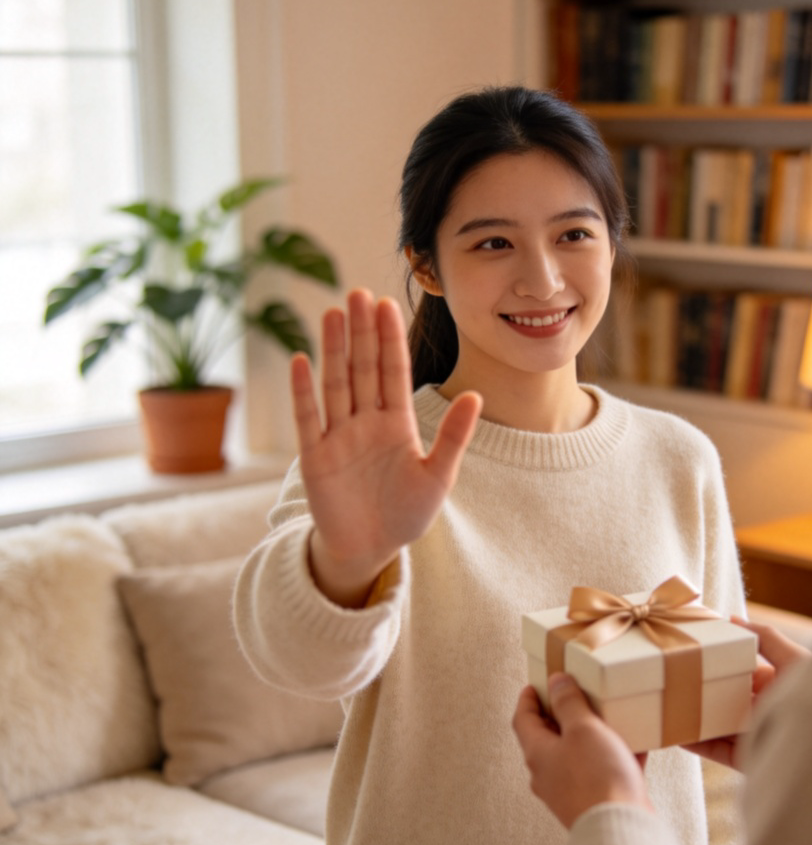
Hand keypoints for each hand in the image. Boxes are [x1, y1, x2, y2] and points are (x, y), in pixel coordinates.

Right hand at [291, 288, 480, 606]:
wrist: (371, 550)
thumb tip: (477, 395)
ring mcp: (338, 437)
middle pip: (362, 369)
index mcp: (396, 423)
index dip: (389, 339)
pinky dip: (304, 392)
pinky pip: (309, 420)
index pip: (393, 372)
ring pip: (335, 385)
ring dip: (333, 350)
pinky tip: (301, 360)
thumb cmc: (406, 514)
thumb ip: (454, 436)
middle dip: (361, 332)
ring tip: (333, 313)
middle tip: (357, 293)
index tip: (387, 304)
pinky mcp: (315, 458)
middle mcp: (366, 422)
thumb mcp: (437, 476)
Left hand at [512, 673, 652, 829]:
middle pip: (548, 738)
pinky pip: (601, 772)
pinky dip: (613, 756)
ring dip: (589, 735)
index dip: (528, 698)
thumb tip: (556, 682)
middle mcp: (548, 775)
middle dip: (560, 714)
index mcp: (538, 754)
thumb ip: (568, 702)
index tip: (536, 684)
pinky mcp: (594, 802)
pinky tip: (636, 745)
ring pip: (576, 754)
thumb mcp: (583, 728)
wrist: (621, 830)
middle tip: (574, 694)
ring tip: (607, 716)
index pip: (523, 720)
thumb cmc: (597, 778)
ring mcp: (570, 792)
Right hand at [682, 616, 811, 769]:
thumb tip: (733, 619)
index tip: (691, 653)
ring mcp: (755, 736)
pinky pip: (716, 751)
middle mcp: (763, 710)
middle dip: (700, 690)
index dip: (716, 662)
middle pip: (724, 698)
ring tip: (666, 706)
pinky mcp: (748, 761)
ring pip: (715, 725)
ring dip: (692, 716)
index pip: (740, 671)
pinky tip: (676, 732)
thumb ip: (765, 637)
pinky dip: (695, 742)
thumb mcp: (795, 658)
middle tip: (672, 678)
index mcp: (776, 684)